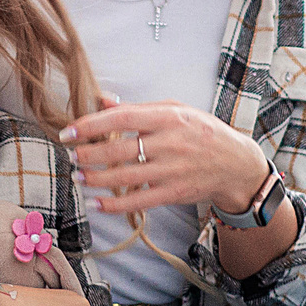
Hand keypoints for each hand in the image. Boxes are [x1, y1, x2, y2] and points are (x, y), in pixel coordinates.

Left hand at [62, 95, 269, 218]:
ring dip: (95, 178)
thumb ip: (138, 106)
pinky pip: (138, 201)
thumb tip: (103, 100)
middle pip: (119, 149)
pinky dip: (114, 204)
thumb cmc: (203, 132)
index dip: (92, 124)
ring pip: (124, 177)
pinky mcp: (173, 194)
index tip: (69, 130)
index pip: (122, 117)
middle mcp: (170, 143)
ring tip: (78, 176)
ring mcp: (172, 171)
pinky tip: (96, 203)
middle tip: (69, 154)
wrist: (236, 164)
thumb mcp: (177, 109)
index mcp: (169, 117)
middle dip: (88, 153)